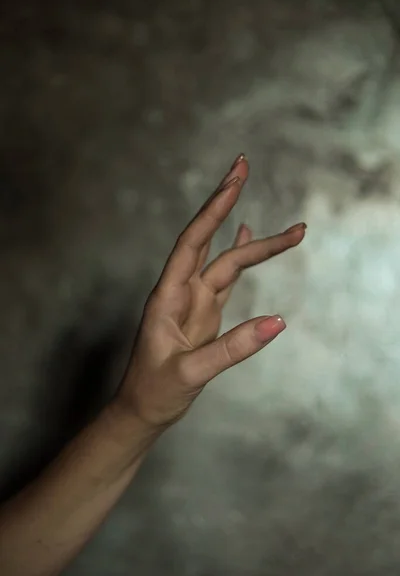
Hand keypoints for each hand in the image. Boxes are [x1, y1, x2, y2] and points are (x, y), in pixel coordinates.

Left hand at [115, 155, 306, 429]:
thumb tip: (278, 322)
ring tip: (292, 231)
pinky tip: (248, 237)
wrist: (143, 409)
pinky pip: (225, 278)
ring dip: (256, 243)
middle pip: (209, 239)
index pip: (193, 242)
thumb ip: (233, 348)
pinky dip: (240, 256)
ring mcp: (194, 301)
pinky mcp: (205, 313)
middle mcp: (181, 290)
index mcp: (168, 296)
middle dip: (226, 202)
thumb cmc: (155, 392)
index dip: (213, 209)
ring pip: (227, 261)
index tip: (234, 181)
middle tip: (243, 165)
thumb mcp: (191, 373)